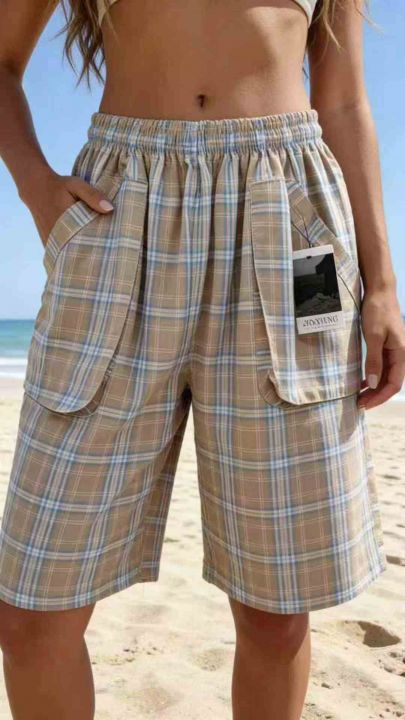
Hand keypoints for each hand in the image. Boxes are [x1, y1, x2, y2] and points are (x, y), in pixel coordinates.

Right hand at [22, 169, 114, 246]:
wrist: (36, 188)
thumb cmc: (60, 187)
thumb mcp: (77, 185)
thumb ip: (93, 195)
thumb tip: (110, 209)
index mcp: (67, 222)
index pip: (87, 241)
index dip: (100, 246)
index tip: (112, 248)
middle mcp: (57, 235)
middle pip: (79, 251)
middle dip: (93, 253)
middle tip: (108, 254)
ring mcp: (51, 241)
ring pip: (70, 254)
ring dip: (82, 254)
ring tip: (98, 254)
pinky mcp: (48, 243)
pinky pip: (62, 253)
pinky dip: (72, 253)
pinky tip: (83, 251)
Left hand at [358, 287, 404, 409]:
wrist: (379, 291)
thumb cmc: (377, 311)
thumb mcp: (373, 336)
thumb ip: (374, 360)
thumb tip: (374, 384)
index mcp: (402, 353)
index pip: (394, 384)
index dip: (380, 397)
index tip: (365, 405)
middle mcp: (401, 354)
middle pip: (390, 382)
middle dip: (376, 396)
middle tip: (358, 405)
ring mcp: (394, 351)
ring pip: (386, 376)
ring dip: (374, 388)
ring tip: (359, 397)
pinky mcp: (386, 346)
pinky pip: (382, 367)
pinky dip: (373, 377)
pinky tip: (362, 383)